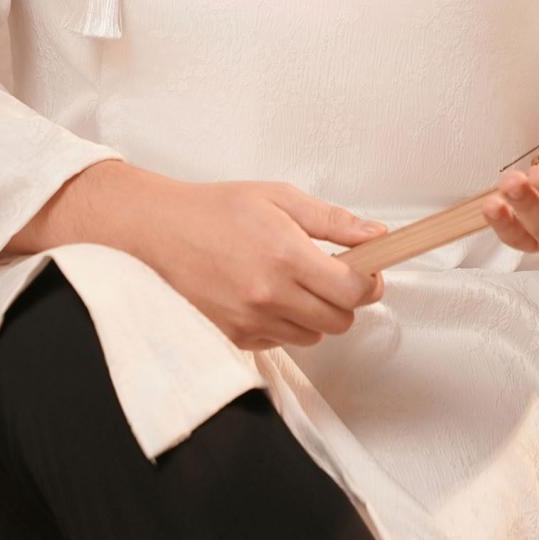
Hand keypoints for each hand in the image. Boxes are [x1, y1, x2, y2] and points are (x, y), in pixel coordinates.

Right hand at [128, 173, 388, 350]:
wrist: (162, 231)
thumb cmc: (218, 209)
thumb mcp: (280, 197)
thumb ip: (333, 221)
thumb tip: (376, 235)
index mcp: (286, 256)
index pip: (352, 291)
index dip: (370, 282)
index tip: (369, 271)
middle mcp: (269, 295)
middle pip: (339, 321)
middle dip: (346, 299)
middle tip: (334, 273)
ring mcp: (251, 321)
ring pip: (313, 335)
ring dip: (316, 313)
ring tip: (296, 281)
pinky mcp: (235, 337)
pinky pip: (281, 342)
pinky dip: (287, 324)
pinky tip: (271, 295)